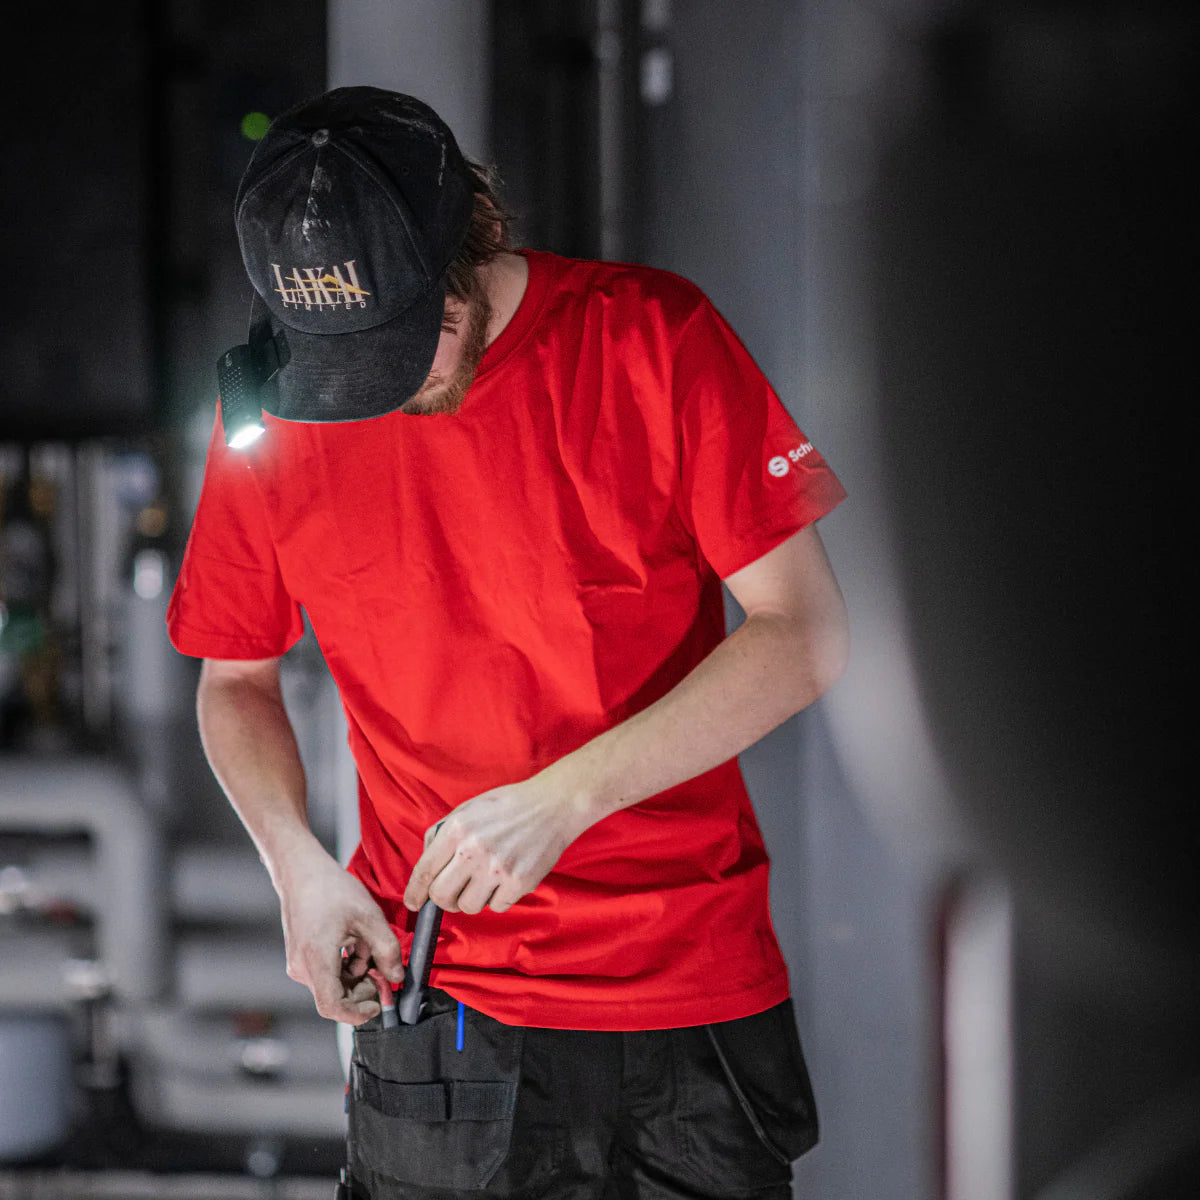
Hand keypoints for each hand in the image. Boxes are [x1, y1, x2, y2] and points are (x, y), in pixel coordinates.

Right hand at [275, 841, 404, 1023]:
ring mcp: (299, 963)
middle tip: (382, 966)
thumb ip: (387, 950)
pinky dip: (345, 964)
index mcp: (316, 960)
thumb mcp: (369, 917)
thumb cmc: (332, 889)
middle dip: (363, 987)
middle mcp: (302, 968)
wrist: (301, 870)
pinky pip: (326, 972)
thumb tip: (397, 977)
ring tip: (365, 943)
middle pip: (336, 996)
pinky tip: (354, 942)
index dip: (357, 1013)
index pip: (332, 1007)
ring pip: (333, 983)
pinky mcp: (301, 957)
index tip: (378, 1005)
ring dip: (356, 972)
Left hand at [403, 775, 592, 914]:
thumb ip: (442, 835)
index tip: (413, 903)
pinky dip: (498, 897)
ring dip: (473, 898)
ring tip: (486, 879)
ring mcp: (497, 869)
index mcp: (457, 829)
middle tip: (453, 892)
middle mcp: (473, 850)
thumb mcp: (468, 809)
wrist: (552, 805)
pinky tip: (507, 877)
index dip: (414, 892)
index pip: (424, 871)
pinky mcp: (519, 882)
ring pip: (468, 906)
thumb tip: (426, 865)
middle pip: (441, 896)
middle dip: (443, 899)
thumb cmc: (508, 806)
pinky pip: (496, 907)